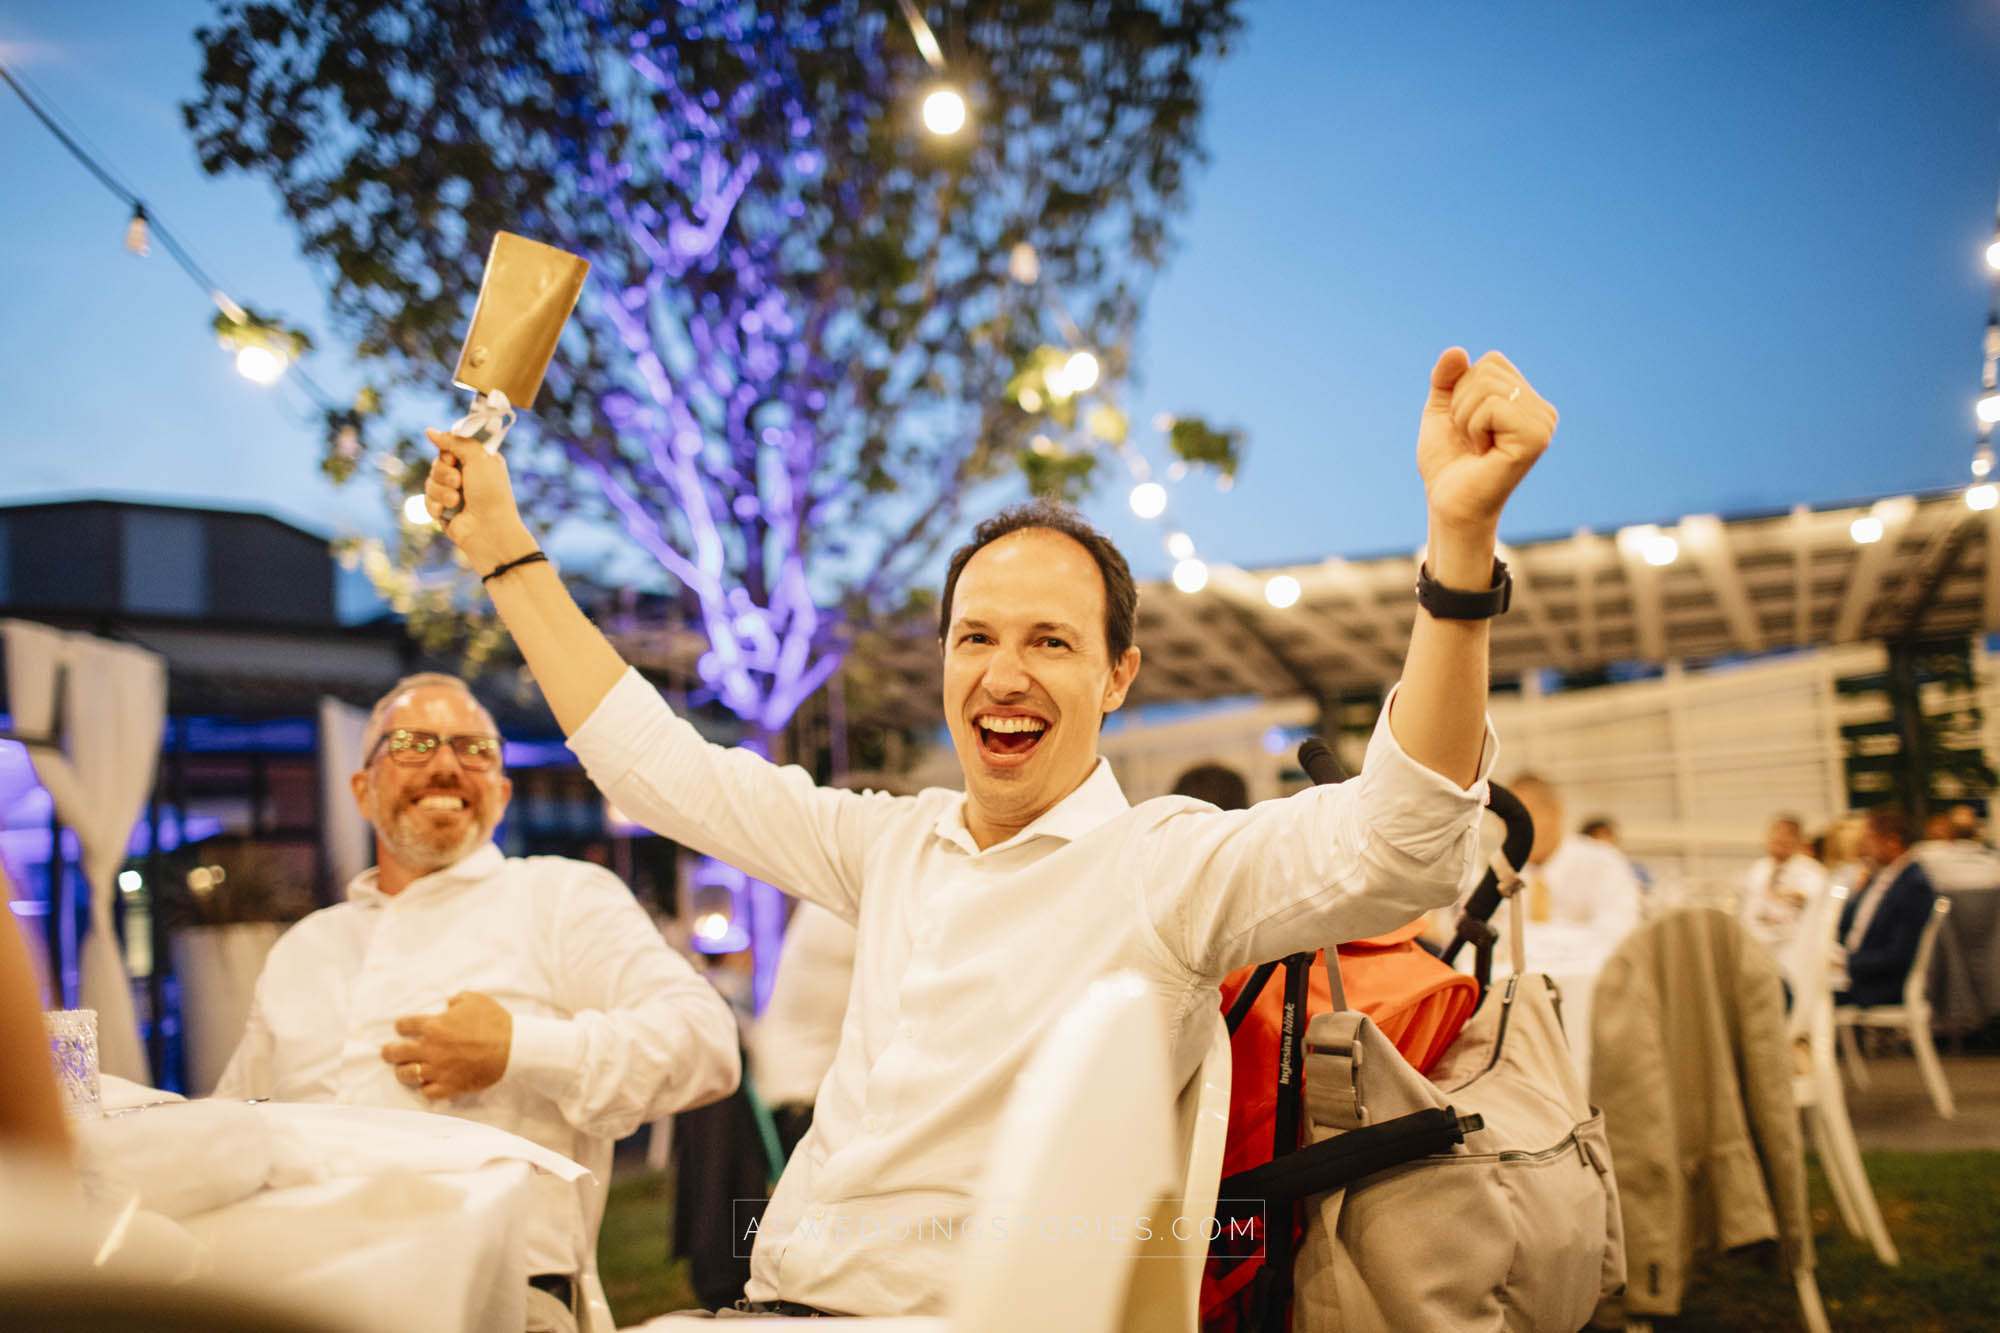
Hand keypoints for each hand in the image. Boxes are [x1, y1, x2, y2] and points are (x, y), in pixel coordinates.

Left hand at [381, 991, 512, 1100]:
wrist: (512, 1048)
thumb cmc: (494, 1021)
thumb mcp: (476, 999)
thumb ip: (457, 999)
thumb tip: (449, 1004)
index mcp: (434, 1026)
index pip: (404, 1025)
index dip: (401, 1026)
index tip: (401, 1027)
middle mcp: (430, 1049)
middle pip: (397, 1052)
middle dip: (389, 1052)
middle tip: (387, 1052)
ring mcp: (438, 1070)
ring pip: (407, 1074)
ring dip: (403, 1071)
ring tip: (404, 1070)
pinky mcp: (449, 1086)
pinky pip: (427, 1092)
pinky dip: (426, 1089)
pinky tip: (428, 1085)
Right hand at [424, 428, 535, 574]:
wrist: (489, 530)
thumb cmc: (490, 493)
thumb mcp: (478, 458)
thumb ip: (455, 441)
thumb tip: (429, 431)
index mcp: (479, 460)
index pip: (452, 445)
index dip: (448, 451)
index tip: (454, 458)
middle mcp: (467, 475)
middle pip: (438, 462)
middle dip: (444, 472)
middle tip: (459, 482)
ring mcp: (454, 493)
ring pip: (430, 481)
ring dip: (442, 491)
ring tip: (456, 501)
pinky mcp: (444, 509)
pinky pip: (427, 499)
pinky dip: (436, 505)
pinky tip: (447, 512)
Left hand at [1417, 349, 1556, 539]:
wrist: (1449, 504)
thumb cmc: (1448, 463)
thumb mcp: (1441, 411)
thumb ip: (1446, 379)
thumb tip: (1457, 350)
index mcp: (1527, 401)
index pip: (1491, 361)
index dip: (1463, 390)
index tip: (1468, 426)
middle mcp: (1542, 411)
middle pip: (1488, 371)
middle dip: (1462, 405)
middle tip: (1471, 440)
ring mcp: (1543, 424)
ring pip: (1487, 386)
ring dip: (1465, 419)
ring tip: (1477, 447)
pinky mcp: (1535, 438)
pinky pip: (1491, 406)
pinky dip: (1473, 428)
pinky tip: (1484, 452)